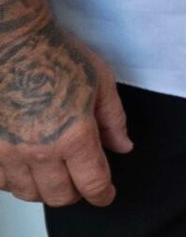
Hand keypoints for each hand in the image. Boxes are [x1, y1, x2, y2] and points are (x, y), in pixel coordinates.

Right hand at [0, 31, 130, 205]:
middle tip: (79, 181)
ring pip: (27, 193)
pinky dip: (13, 179)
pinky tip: (23, 165)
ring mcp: (7, 150)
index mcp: (74, 136)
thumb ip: (113, 120)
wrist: (11, 39)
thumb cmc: (54, 54)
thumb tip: (123, 147)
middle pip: (60, 196)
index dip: (103, 195)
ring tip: (51, 172)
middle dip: (75, 193)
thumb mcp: (100, 81)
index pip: (92, 184)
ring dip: (43, 188)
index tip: (105, 194)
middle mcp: (39, 149)